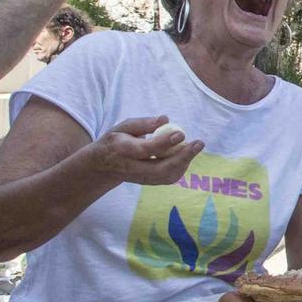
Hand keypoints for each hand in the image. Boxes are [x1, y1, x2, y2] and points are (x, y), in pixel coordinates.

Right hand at [84, 116, 204, 185]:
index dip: (165, 142)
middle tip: (199, 143)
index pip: (147, 149)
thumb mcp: (123, 127)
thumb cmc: (116, 141)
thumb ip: (143, 123)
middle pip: (160, 168)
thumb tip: (166, 119)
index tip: (181, 134)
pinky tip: (186, 155)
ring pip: (166, 176)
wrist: (102, 166)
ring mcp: (141, 178)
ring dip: (184, 162)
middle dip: (183, 157)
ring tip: (195, 147)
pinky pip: (167, 179)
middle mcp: (132, 168)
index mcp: (124, 150)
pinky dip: (180, 168)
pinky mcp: (148, 183)